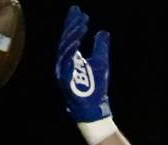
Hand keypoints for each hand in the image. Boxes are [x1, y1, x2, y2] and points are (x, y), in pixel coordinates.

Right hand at [55, 5, 111, 122]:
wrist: (94, 109)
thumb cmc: (96, 88)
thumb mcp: (101, 62)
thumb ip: (100, 46)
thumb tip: (103, 31)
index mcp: (72, 57)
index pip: (71, 36)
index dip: (74, 23)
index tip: (79, 11)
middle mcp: (65, 61)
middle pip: (67, 39)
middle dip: (72, 25)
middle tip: (79, 13)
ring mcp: (64, 69)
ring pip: (65, 48)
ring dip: (73, 35)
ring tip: (81, 24)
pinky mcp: (65, 78)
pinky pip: (67, 60)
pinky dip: (71, 49)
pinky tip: (77, 39)